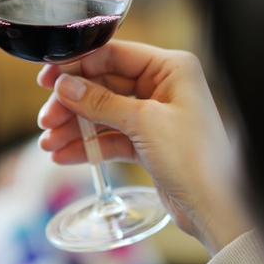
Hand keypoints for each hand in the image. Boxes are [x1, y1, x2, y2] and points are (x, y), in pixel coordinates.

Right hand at [37, 41, 250, 255]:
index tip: (48, 79)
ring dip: (75, 127)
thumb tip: (64, 85)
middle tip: (46, 119)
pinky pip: (110, 137)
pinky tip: (63, 155)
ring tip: (49, 143)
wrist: (216, 208)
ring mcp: (155, 114)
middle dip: (72, 103)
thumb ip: (101, 102)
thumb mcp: (144, 124)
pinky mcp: (148, 141)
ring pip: (103, 112)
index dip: (77, 66)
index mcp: (171, 68)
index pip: (113, 55)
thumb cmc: (195, 159)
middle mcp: (164, 86)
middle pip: (103, 84)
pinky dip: (88, 145)